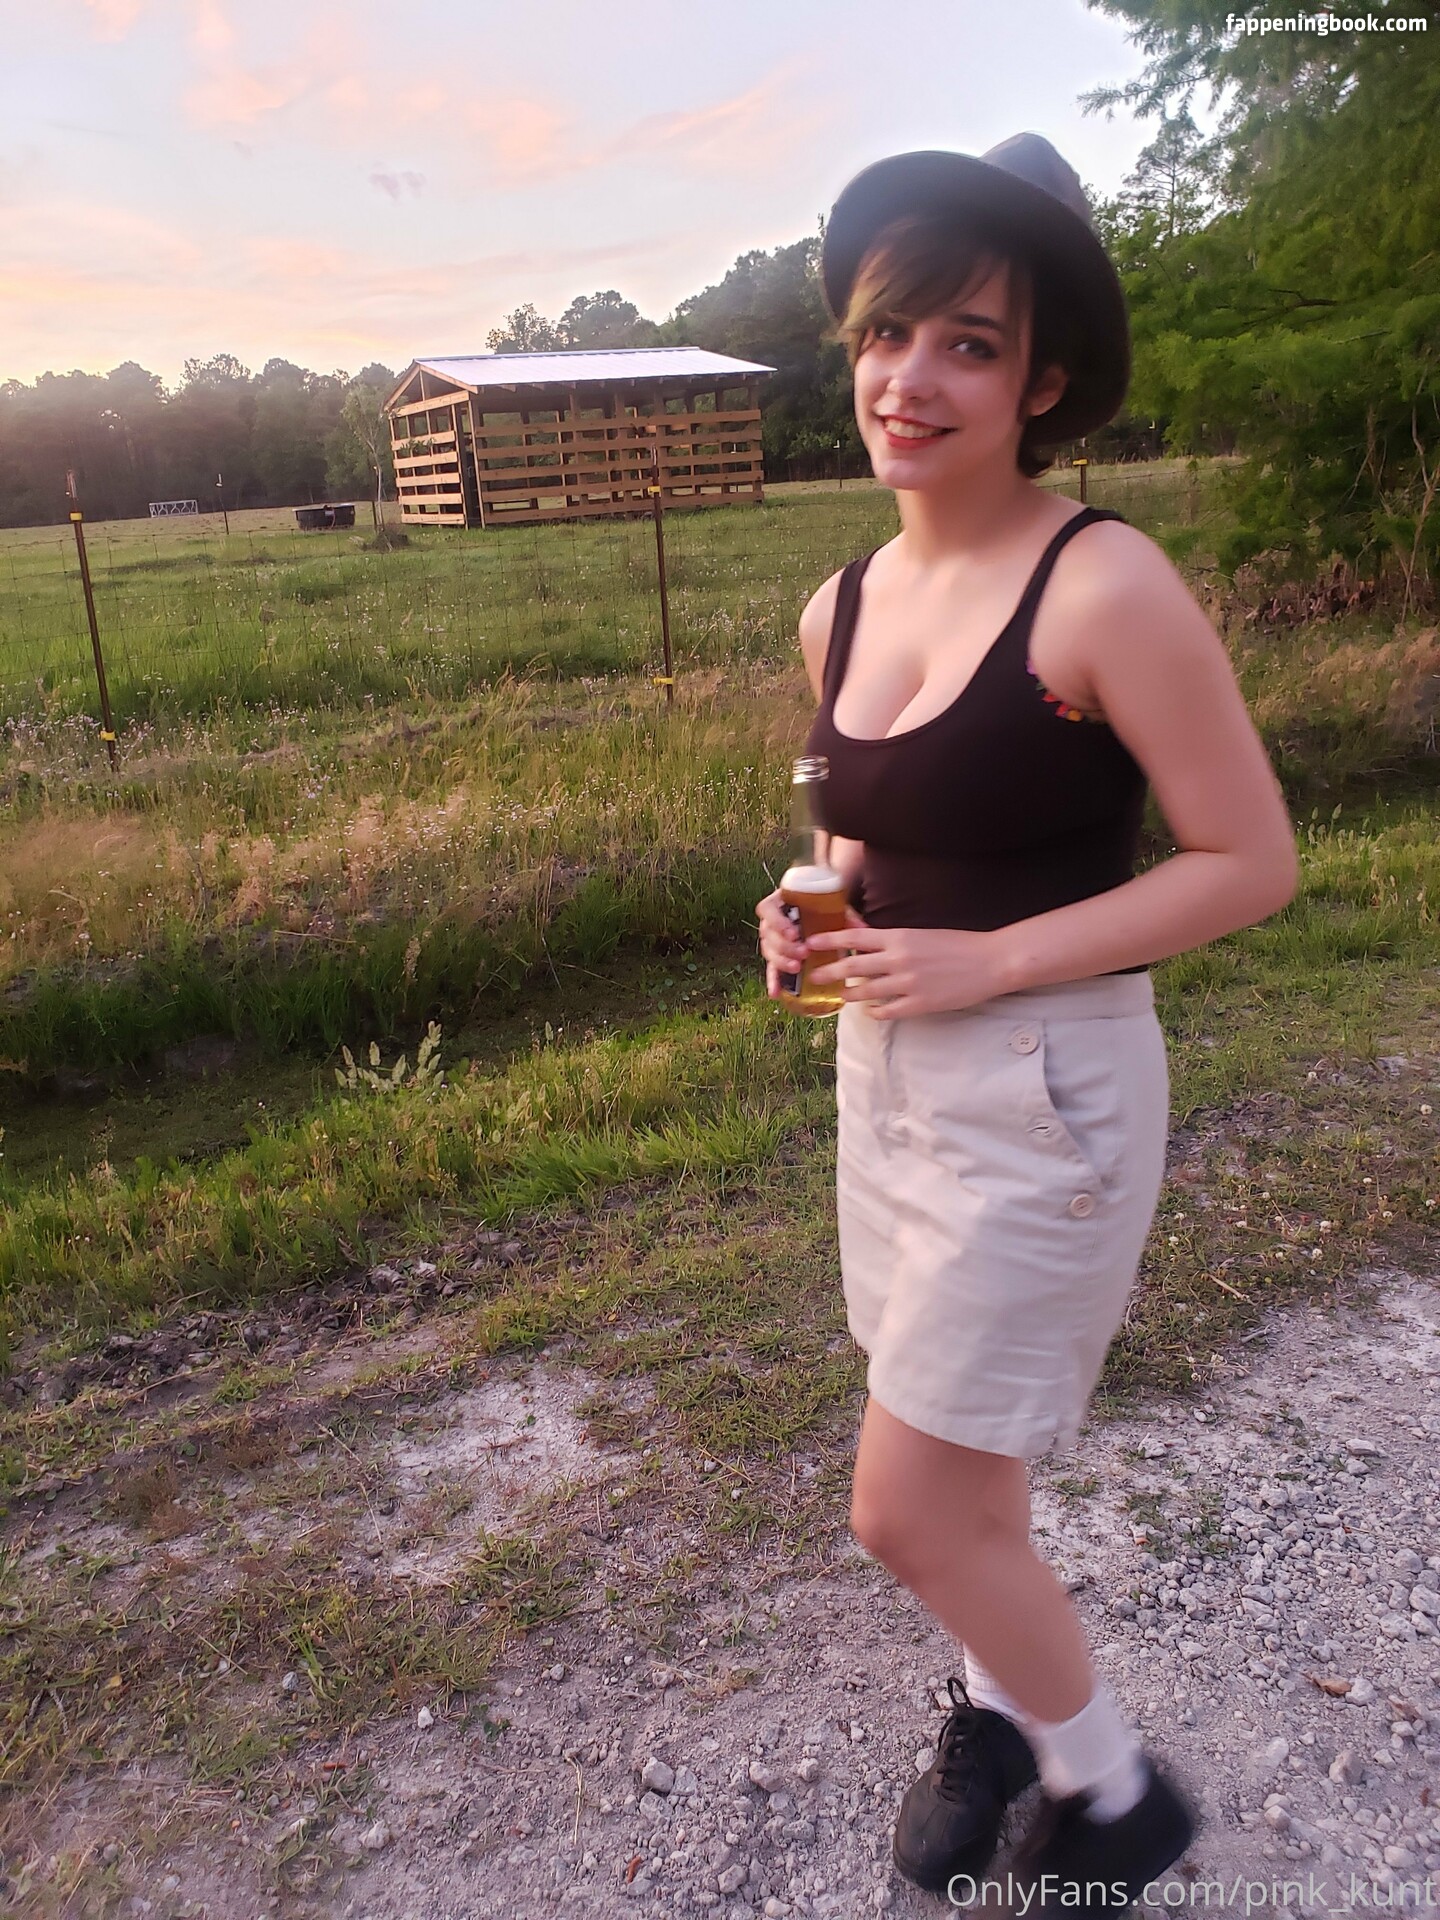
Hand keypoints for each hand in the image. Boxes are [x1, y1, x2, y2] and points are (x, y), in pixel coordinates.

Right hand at [755, 888, 867, 999]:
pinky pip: (771, 969)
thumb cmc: (822, 908)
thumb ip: (845, 917)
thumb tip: (862, 928)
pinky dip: (774, 981)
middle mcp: (772, 922)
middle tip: (803, 953)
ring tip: (797, 968)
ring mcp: (772, 940)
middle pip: (768, 935)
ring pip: (769, 952)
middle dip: (785, 946)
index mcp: (780, 903)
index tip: (794, 933)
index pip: (767, 910)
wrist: (818, 913)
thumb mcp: (833, 908)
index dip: (777, 922)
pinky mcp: (776, 957)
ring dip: (781, 962)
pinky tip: (776, 993)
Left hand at [802, 923, 1006, 1019]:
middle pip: (853, 966)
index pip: (855, 937)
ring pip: (867, 991)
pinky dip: (875, 1011)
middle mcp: (899, 959)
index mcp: (900, 937)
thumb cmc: (959, 944)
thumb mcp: (922, 935)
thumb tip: (867, 942)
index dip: (829, 940)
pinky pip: (887, 1011)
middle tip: (813, 977)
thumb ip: (894, 940)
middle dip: (829, 972)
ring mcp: (908, 983)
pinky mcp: (920, 1004)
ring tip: (840, 996)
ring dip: (849, 994)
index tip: (811, 943)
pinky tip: (871, 1011)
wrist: (991, 961)